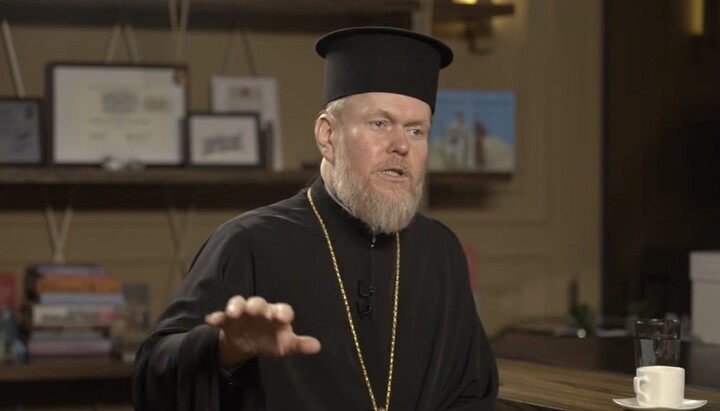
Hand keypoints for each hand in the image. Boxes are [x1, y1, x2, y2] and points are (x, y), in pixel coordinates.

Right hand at [205, 295, 321, 369]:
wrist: (248, 343)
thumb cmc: (271, 340)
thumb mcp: (285, 345)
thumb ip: (300, 345)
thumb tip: (317, 346)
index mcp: (276, 314)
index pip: (282, 310)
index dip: (282, 313)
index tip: (283, 319)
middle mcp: (260, 310)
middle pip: (258, 303)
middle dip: (257, 305)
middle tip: (255, 309)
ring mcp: (242, 313)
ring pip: (239, 304)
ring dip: (236, 306)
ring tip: (233, 313)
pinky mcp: (227, 320)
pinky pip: (220, 316)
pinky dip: (216, 316)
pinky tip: (210, 320)